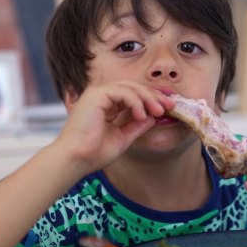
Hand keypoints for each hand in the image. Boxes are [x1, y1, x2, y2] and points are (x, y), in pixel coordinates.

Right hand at [55, 80, 173, 172]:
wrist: (76, 159)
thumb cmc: (94, 153)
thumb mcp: (123, 137)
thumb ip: (137, 126)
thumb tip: (153, 117)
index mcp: (106, 105)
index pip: (133, 95)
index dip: (151, 99)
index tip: (168, 108)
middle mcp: (101, 96)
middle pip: (134, 87)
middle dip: (154, 95)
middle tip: (170, 105)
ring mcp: (97, 93)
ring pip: (130, 87)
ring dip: (148, 98)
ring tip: (159, 111)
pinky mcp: (96, 95)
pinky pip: (123, 92)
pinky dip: (135, 102)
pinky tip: (142, 115)